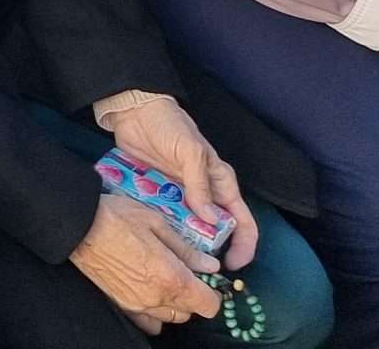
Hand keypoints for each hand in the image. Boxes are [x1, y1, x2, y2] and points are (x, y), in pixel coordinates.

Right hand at [69, 195, 220, 330]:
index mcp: (172, 277)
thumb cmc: (117, 217)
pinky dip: (155, 312)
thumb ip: (186, 249)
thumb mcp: (157, 223)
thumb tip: (211, 265)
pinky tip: (149, 291)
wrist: (77, 225)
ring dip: (175, 304)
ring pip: (170, 318)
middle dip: (194, 295)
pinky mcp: (121, 305)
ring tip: (165, 279)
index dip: (213, 292)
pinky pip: (148, 322)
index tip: (207, 278)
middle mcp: (157, 297)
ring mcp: (138, 305)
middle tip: (185, 272)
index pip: (208, 305)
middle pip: (190, 312)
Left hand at [100, 97, 258, 271]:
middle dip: (211, 250)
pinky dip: (163, 230)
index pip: (242, 221)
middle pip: (215, 231)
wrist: (134, 111)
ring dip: (184, 243)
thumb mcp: (190, 151)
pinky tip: (156, 241)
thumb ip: (200, 184)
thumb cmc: (169, 125)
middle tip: (197, 266)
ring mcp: (181, 197)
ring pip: (189, 230)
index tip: (233, 266)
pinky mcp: (160, 196)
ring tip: (175, 258)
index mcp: (221, 183)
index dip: (244, 246)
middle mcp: (204, 194)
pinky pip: (165, 219)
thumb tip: (211, 220)